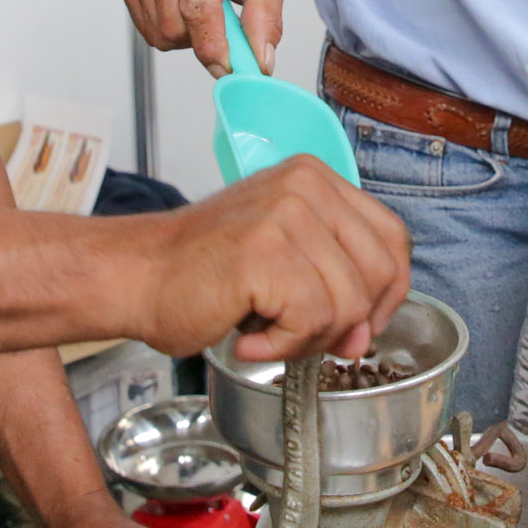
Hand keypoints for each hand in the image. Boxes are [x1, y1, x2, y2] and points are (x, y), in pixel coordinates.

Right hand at [116, 157, 408, 363]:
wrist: (136, 277)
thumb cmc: (200, 273)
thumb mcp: (284, 259)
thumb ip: (335, 283)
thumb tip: (366, 336)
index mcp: (316, 179)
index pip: (391, 237)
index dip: (387, 292)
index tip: (363, 322)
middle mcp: (306, 186)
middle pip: (379, 273)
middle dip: (350, 323)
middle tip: (302, 336)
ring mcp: (287, 215)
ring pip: (348, 304)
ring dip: (309, 340)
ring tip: (266, 336)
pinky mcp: (266, 252)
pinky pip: (312, 320)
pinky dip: (282, 347)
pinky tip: (248, 340)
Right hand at [118, 0, 287, 77]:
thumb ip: (266, 19)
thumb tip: (259, 63)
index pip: (197, 7)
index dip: (212, 46)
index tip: (229, 70)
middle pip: (174, 27)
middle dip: (203, 39)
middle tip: (224, 20)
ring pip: (158, 34)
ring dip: (187, 36)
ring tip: (204, 6)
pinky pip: (146, 28)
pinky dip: (169, 29)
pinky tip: (183, 5)